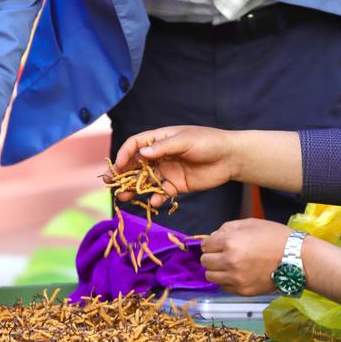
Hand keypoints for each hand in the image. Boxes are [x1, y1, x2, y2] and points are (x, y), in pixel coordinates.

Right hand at [111, 126, 237, 205]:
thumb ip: (164, 147)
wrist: (231, 157)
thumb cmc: (208, 142)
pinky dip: (155, 198)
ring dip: (133, 188)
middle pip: (135, 164)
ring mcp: (167, 171)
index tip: (117, 167)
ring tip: (122, 197)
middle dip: (121, 174)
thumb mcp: (186, 140)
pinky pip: (161, 192)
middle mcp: (160, 155)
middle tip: (109, 183)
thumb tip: (142, 154)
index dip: (123, 155)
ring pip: (144, 180)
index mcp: (160, 139)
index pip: (135, 145)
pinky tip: (153, 201)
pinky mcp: (176, 185)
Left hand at [200, 219, 289, 295]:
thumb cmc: (274, 237)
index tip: (217, 244)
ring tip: (228, 265)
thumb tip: (213, 237)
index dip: (210, 243)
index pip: (205, 245)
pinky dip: (226, 280)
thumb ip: (226, 229)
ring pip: (211, 276)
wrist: (297, 259)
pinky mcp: (243, 291)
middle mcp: (229, 262)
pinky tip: (236, 274)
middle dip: (211, 256)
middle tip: (222, 254)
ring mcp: (236, 279)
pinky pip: (223, 287)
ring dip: (216, 270)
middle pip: (205, 261)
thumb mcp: (249, 224)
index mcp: (230, 243)